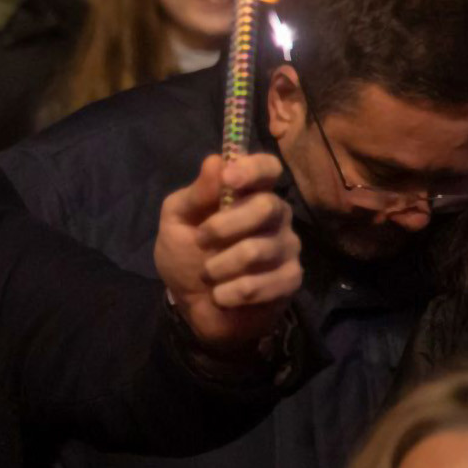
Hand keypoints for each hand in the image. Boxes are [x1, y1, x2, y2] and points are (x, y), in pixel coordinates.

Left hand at [153, 154, 302, 355]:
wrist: (192, 305)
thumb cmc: (186, 255)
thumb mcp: (176, 223)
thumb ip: (195, 195)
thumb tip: (215, 161)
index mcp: (248, 194)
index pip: (268, 168)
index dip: (253, 169)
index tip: (229, 178)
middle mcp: (275, 215)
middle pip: (267, 206)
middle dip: (225, 226)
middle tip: (200, 240)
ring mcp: (286, 247)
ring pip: (258, 249)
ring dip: (219, 266)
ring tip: (207, 274)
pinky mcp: (290, 279)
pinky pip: (266, 283)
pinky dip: (232, 292)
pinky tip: (221, 295)